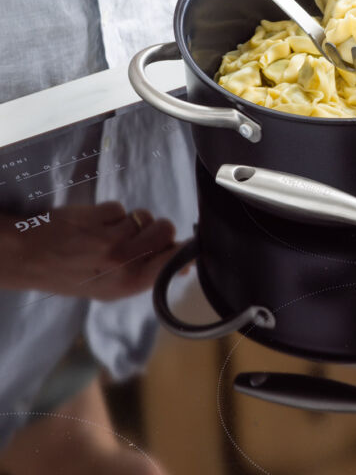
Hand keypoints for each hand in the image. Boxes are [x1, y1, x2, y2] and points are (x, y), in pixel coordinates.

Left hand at [0, 202, 180, 300]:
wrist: (29, 258)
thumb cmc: (71, 275)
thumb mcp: (112, 288)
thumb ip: (148, 274)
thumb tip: (185, 264)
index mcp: (130, 283)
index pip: (174, 260)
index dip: (184, 249)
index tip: (186, 245)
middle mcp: (123, 262)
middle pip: (165, 230)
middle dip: (155, 228)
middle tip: (136, 236)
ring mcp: (110, 239)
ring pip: (142, 216)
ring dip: (129, 221)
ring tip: (107, 232)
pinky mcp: (97, 217)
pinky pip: (120, 208)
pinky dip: (109, 213)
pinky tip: (93, 224)